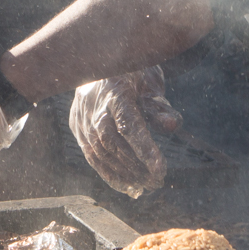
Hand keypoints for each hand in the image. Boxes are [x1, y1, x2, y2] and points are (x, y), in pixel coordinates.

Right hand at [68, 67, 180, 197]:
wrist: (101, 64)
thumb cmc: (132, 77)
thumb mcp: (150, 86)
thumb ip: (160, 107)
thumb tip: (172, 125)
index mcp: (115, 89)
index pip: (128, 124)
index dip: (144, 149)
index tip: (160, 169)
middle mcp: (93, 104)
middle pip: (112, 142)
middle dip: (136, 166)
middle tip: (157, 181)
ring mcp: (81, 116)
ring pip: (99, 152)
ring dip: (123, 174)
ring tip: (145, 185)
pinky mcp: (76, 126)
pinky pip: (90, 155)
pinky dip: (108, 174)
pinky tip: (126, 186)